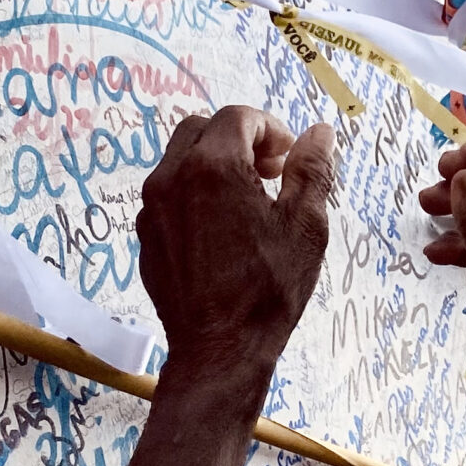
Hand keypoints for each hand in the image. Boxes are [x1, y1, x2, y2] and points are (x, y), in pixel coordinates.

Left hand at [137, 107, 335, 401]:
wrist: (219, 348)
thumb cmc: (268, 289)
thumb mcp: (305, 226)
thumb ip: (312, 170)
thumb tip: (320, 133)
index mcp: (213, 167)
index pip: (239, 117)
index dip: (271, 129)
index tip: (290, 158)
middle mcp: (172, 177)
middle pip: (202, 128)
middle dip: (239, 139)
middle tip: (270, 173)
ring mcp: (152, 207)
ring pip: (180, 159)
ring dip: (215, 164)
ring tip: (248, 202)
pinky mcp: (146, 235)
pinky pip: (168, 194)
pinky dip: (195, 193)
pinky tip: (223, 230)